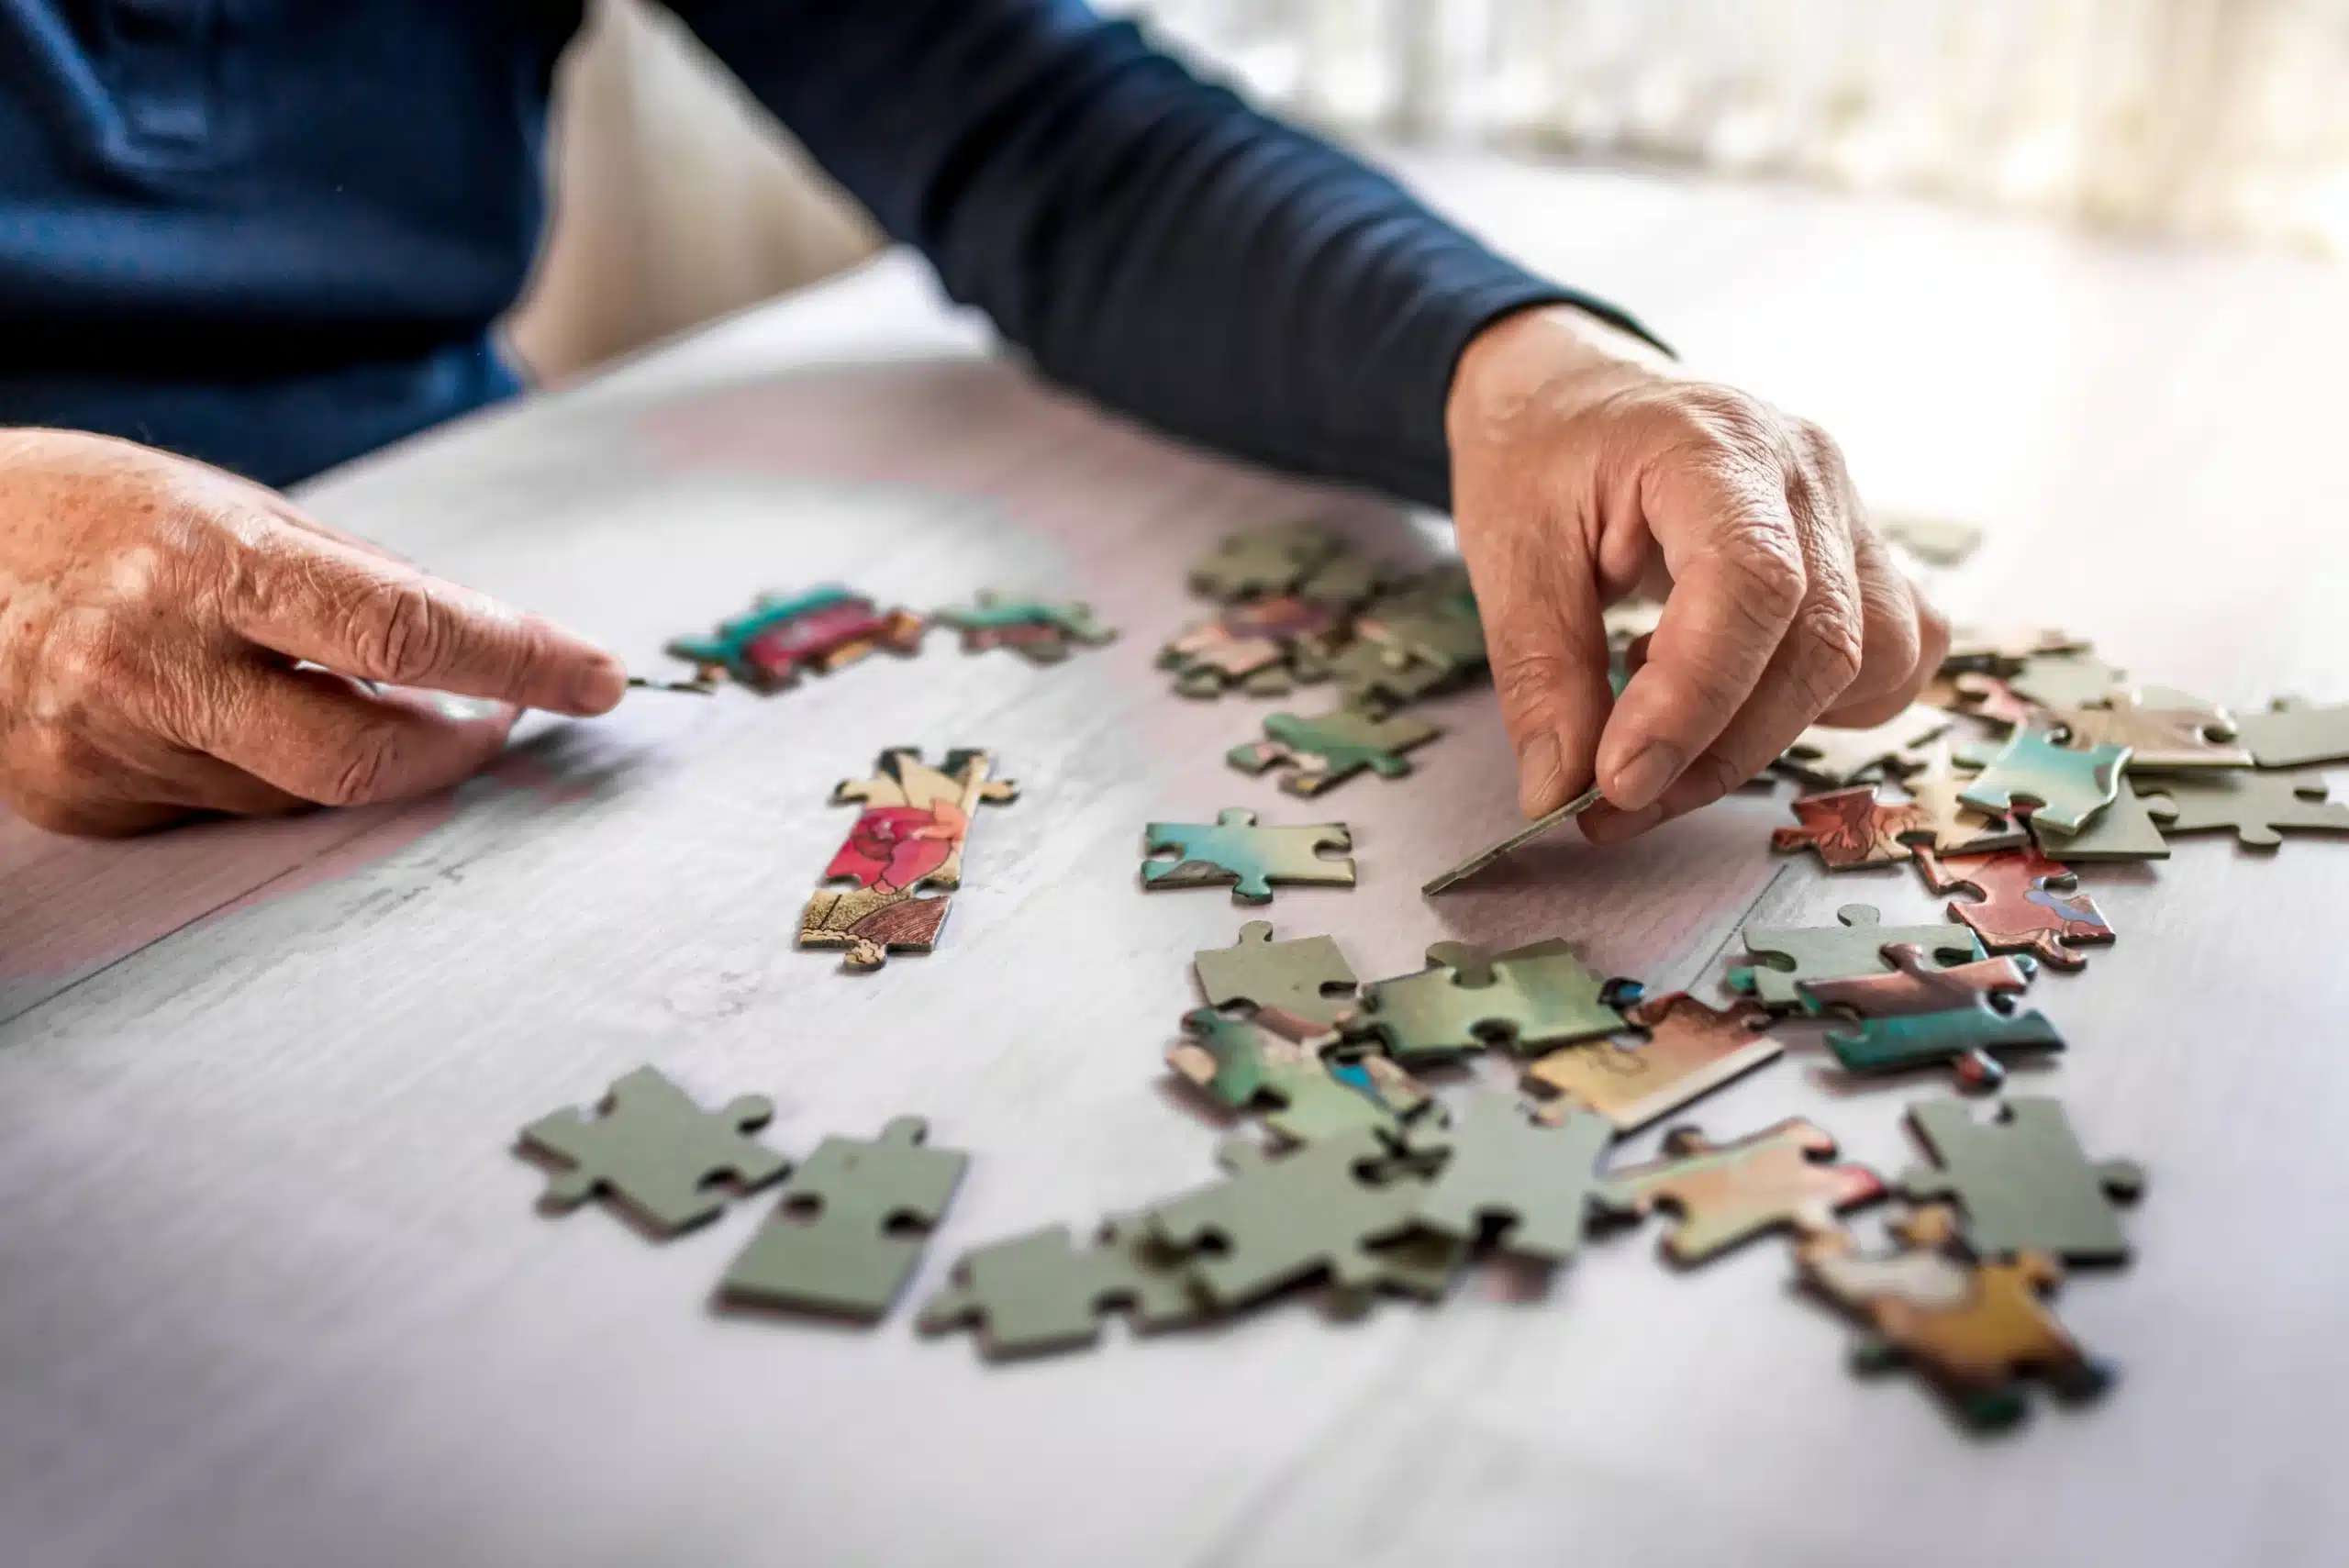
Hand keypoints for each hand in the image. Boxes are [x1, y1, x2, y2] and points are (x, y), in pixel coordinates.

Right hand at [0, 429, 626, 835]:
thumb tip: (484, 647)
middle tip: (493, 718)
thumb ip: (356, 583)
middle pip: (361, 753)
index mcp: (208, 557)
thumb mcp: (229, 507)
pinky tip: (218, 716)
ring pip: (297, 792)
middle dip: (454, 747)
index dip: (517, 660)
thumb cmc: (89, 514)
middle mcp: (152, 655)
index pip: (404, 627)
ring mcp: (108, 739)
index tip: (593, 679)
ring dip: (351, 752)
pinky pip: (222, 810)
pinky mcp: (81, 798)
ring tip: (321, 687)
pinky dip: (258, 771)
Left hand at [1445, 306, 1946, 842]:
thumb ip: (1539, 674)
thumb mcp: (1507, 555)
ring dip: (1768, 735)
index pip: (1753, 585)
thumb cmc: (1539, 458)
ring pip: (1870, 659)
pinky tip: (1736, 697)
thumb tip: (1562, 792)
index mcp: (1716, 447)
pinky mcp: (1862, 555)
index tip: (1618, 782)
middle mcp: (1808, 474)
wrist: (1571, 395)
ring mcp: (1849, 512)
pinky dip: (1824, 705)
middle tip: (1614, 806)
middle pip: (1819, 643)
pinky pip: (1893, 652)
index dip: (1695, 701)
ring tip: (1664, 734)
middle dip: (1717, 751)